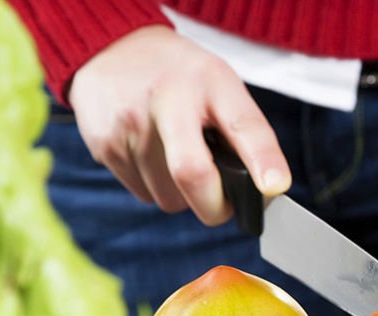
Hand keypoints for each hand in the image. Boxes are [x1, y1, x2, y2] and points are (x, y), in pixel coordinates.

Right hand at [69, 26, 289, 223]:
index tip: (273, 187)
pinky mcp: (103, 146)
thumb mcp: (221, 86)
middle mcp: (164, 101)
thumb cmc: (179, 76)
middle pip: (194, 177)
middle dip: (214, 204)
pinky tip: (152, 154)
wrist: (111, 49)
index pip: (241, 125)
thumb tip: (267, 190)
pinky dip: (155, 186)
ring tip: (177, 155)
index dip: (261, 160)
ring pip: (168, 198)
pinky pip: (143, 194)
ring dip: (181, 193)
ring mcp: (128, 125)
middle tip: (221, 196)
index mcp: (206, 82)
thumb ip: (247, 133)